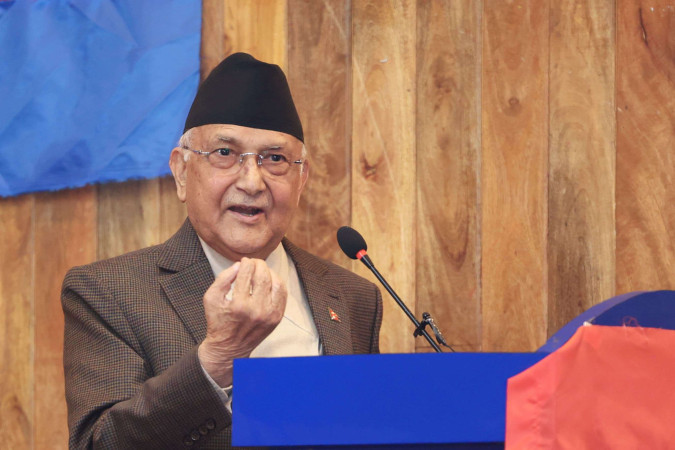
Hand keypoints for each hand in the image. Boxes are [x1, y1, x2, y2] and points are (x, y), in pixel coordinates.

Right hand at [198, 257, 286, 386]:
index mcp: (239, 305)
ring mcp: (269, 315)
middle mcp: (256, 310)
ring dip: (270, 272)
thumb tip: (239, 265)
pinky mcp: (277, 318)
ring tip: (262, 270)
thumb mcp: (211, 298)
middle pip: (263, 276)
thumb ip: (223, 278)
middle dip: (258, 264)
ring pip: (276, 283)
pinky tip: (270, 280)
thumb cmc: (218, 321)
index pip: (247, 273)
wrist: (229, 348)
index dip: (246, 263)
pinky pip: (282, 294)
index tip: (244, 261)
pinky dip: (278, 283)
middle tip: (253, 262)